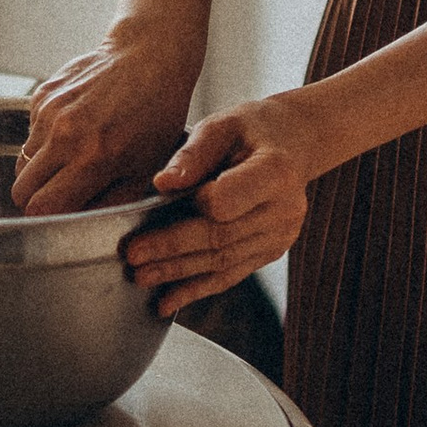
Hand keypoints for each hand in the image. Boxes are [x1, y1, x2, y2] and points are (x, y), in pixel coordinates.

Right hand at [13, 18, 202, 213]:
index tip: (61, 216)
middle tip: (60, 194)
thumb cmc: (155, 114)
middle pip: (20, 190)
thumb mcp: (145, 168)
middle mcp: (64, 134)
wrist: (148, 56)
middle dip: (36, 199)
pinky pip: (29, 134)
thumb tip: (80, 223)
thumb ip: (109, 202)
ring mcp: (48, 112)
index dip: (47, 219)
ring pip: (21, 162)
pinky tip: (73, 130)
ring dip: (40, 170)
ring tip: (71, 159)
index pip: (41, 207)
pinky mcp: (41, 95)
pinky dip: (44, 141)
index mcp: (92, 158)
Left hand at [124, 94, 315, 318]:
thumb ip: (193, 154)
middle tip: (133, 255)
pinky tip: (168, 300)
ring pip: (222, 262)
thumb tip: (163, 183)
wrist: (293, 144)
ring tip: (142, 277)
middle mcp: (284, 210)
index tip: (159, 200)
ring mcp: (279, 236)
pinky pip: (230, 274)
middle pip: (220, 237)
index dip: (193, 205)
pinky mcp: (270, 252)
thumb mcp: (223, 125)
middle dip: (172, 249)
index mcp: (275, 172)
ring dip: (179, 274)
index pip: (226, 201)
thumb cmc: (253, 130)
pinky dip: (196, 289)